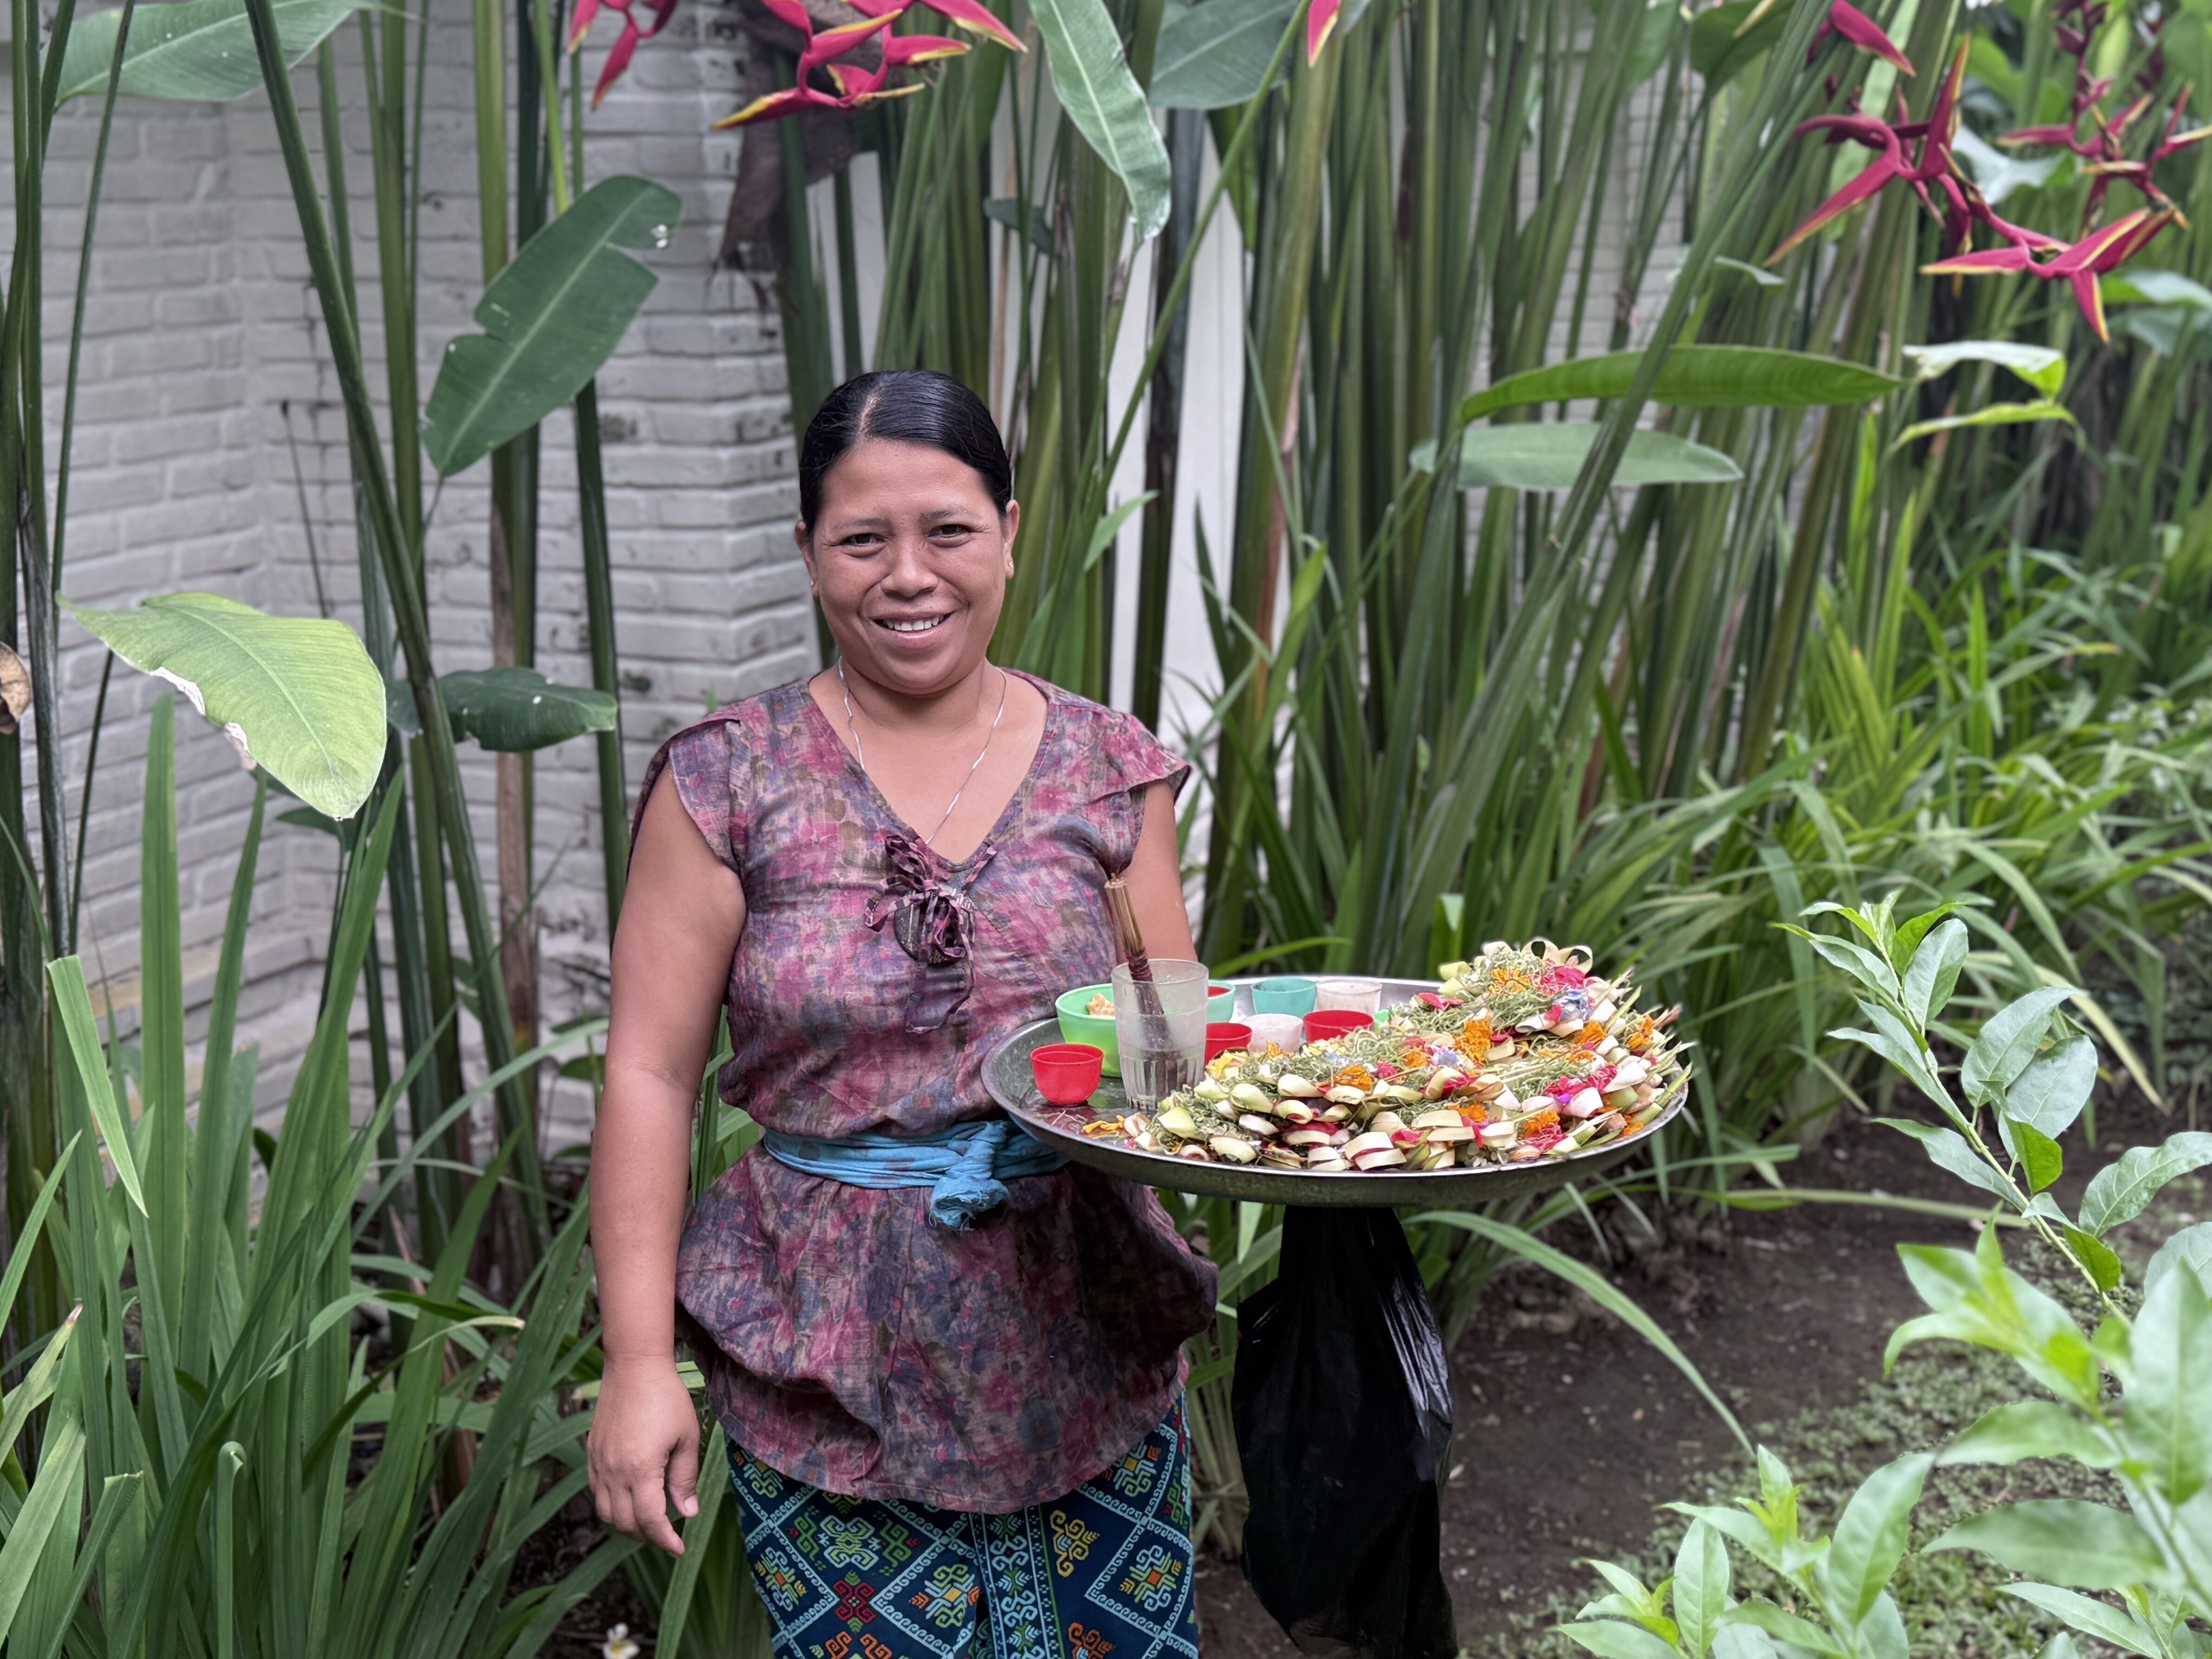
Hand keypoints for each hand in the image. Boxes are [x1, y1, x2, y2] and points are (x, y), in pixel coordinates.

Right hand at [588, 1358, 702, 1555]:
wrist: (634, 1367)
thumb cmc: (666, 1398)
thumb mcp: (686, 1437)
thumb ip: (685, 1478)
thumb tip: (687, 1513)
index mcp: (641, 1469)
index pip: (651, 1521)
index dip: (665, 1541)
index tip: (679, 1549)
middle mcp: (614, 1471)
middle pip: (625, 1523)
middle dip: (647, 1536)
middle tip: (667, 1535)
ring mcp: (599, 1463)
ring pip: (606, 1513)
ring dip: (626, 1525)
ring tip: (649, 1522)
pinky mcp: (592, 1454)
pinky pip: (596, 1493)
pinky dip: (611, 1506)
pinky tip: (629, 1500)